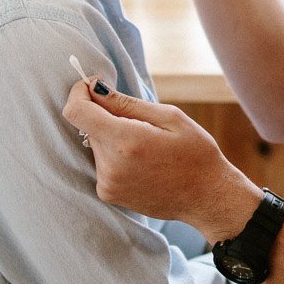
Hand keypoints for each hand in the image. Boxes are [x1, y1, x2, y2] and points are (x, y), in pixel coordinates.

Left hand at [62, 79, 257, 241]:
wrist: (206, 197)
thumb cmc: (195, 153)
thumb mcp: (169, 117)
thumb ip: (126, 102)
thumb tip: (94, 88)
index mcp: (126, 140)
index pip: (77, 111)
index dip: (79, 92)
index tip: (94, 86)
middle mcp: (110, 165)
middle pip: (88, 126)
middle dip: (105, 115)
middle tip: (139, 121)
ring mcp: (107, 183)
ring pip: (95, 144)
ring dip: (112, 137)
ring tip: (146, 146)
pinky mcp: (108, 194)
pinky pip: (101, 163)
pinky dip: (115, 156)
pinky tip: (142, 163)